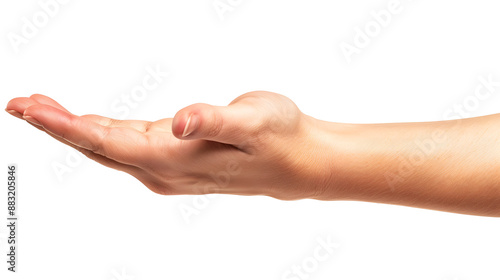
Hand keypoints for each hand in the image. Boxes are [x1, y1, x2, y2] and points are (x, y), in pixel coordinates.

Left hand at [5, 92, 325, 198]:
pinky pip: (125, 146)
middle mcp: (163, 170)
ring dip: (72, 128)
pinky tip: (87, 123)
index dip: (66, 125)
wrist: (299, 162)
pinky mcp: (174, 158)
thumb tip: (179, 121)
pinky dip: (99, 132)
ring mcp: (167, 167)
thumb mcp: (254, 122)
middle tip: (18, 103)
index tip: (29, 108)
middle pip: (98, 147)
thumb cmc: (281, 139)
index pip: (108, 142)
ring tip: (39, 108)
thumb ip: (214, 121)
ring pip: (108, 147)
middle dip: (56, 125)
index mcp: (176, 159)